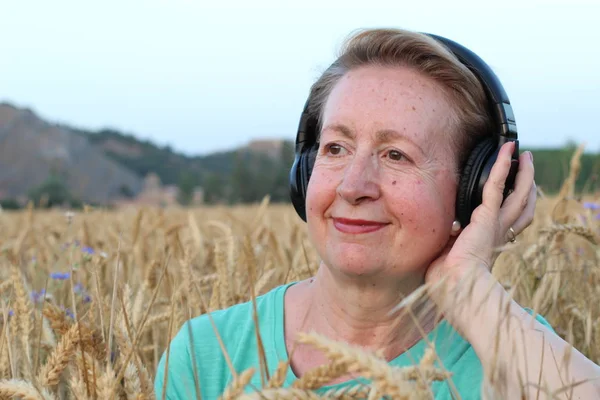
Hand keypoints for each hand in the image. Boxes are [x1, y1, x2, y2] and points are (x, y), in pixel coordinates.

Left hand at [425, 141, 536, 289]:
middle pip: (522, 205)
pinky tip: (506, 151)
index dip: (515, 207)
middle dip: (527, 185)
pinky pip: (496, 185)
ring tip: (524, 155)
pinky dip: (502, 166)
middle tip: (528, 166)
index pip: (509, 221)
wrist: (455, 287)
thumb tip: (441, 231)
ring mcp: (496, 223)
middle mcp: (499, 232)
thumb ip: (447, 242)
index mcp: (490, 243)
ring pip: (518, 193)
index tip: (515, 194)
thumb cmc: (448, 281)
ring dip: (523, 172)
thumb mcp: (447, 256)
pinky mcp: (487, 216)